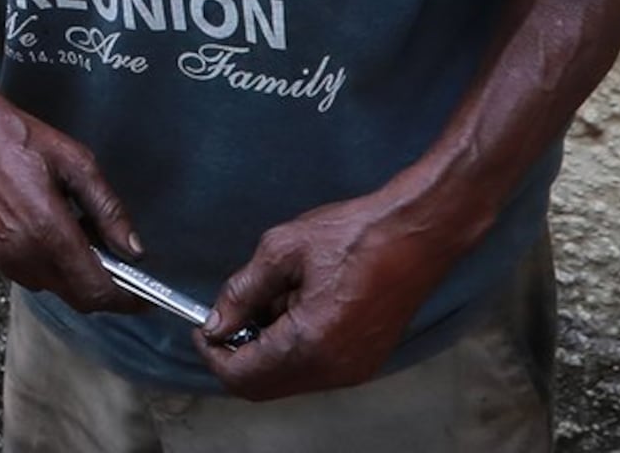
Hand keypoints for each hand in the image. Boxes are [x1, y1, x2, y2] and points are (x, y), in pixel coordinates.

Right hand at [0, 54, 142, 311]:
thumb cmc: (15, 137)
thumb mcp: (76, 163)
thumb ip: (108, 209)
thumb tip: (133, 248)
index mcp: (47, 230)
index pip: (95, 289)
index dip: (125, 299)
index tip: (143, 298)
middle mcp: (21, 253)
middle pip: (75, 297)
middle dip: (102, 288)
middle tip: (120, 264)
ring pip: (51, 287)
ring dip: (73, 274)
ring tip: (80, 234)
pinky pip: (27, 274)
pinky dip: (47, 265)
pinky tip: (49, 231)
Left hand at [196, 187, 464, 396]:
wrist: (417, 233)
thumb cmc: (355, 234)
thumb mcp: (282, 250)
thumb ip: (243, 291)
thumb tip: (217, 322)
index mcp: (310, 343)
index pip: (243, 375)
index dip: (213, 354)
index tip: (202, 328)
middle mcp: (333, 369)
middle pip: (264, 385)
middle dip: (237, 355)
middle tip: (229, 316)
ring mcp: (353, 370)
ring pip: (289, 379)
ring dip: (266, 352)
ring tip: (270, 301)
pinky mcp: (366, 362)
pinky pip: (314, 370)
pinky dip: (293, 350)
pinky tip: (296, 308)